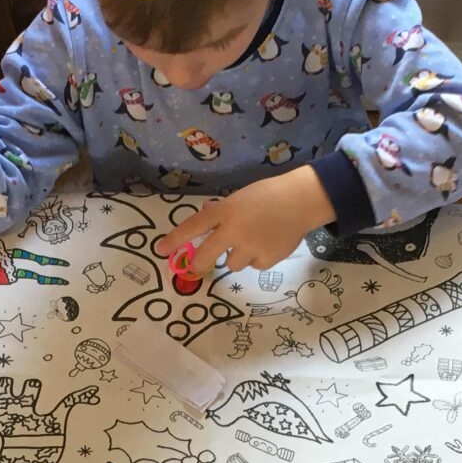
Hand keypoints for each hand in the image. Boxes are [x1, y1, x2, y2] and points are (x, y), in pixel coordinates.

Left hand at [153, 170, 332, 275]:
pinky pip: (254, 265)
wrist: (300, 201)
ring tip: (254, 240)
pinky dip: (258, 258)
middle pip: (206, 256)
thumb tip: (205, 229)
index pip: (193, 227)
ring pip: (232, 263)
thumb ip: (222, 214)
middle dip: (199, 263)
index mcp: (225, 211)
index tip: (160, 251)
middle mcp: (233, 231)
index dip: (175, 240)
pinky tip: (269, 243)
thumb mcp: (239, 199)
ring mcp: (250, 247)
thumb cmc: (268, 195)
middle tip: (197, 266)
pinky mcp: (266, 259)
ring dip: (238, 256)